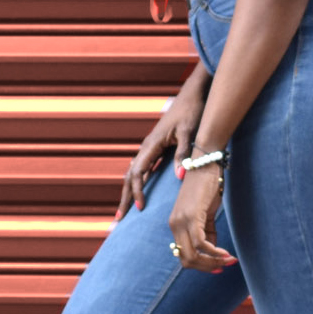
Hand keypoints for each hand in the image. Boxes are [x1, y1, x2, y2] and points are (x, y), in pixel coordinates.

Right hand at [117, 67, 208, 218]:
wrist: (193, 94)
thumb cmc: (192, 111)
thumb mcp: (189, 133)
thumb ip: (184, 155)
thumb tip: (179, 178)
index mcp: (151, 145)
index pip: (137, 173)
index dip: (137, 192)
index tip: (139, 208)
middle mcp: (147, 147)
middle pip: (130, 176)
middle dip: (124, 197)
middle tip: (118, 219)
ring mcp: (150, 147)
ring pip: (134, 173)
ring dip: (129, 191)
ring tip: (125, 210)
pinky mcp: (157, 147)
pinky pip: (143, 168)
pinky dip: (138, 182)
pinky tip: (140, 192)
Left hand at [168, 164, 237, 272]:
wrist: (205, 164)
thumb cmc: (207, 187)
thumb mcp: (206, 214)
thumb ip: (208, 233)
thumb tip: (214, 252)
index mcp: (175, 225)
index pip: (183, 255)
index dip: (201, 266)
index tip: (218, 267)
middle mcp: (174, 225)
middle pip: (186, 260)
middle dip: (207, 267)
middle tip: (225, 266)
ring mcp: (180, 221)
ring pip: (192, 255)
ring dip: (212, 262)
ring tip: (229, 260)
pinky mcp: (191, 216)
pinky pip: (200, 243)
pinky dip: (214, 252)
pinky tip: (226, 253)